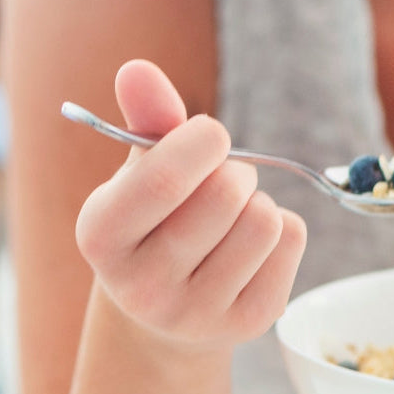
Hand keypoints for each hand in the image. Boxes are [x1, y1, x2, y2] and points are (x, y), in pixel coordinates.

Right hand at [74, 59, 306, 350]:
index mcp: (100, 237)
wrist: (166, 312)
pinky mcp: (249, 323)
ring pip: (265, 219)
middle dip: (234, 170)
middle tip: (220, 181)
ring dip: (258, 200)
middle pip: (226, 195)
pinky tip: (250, 245)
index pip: (163, 178)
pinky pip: (293, 240)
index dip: (202, 141)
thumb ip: (145, 119)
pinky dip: (283, 228)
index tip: (210, 135)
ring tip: (232, 216)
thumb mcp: (140, 170)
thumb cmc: (155, 219)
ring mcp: (196, 314)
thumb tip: (137, 69)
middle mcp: (141, 287)